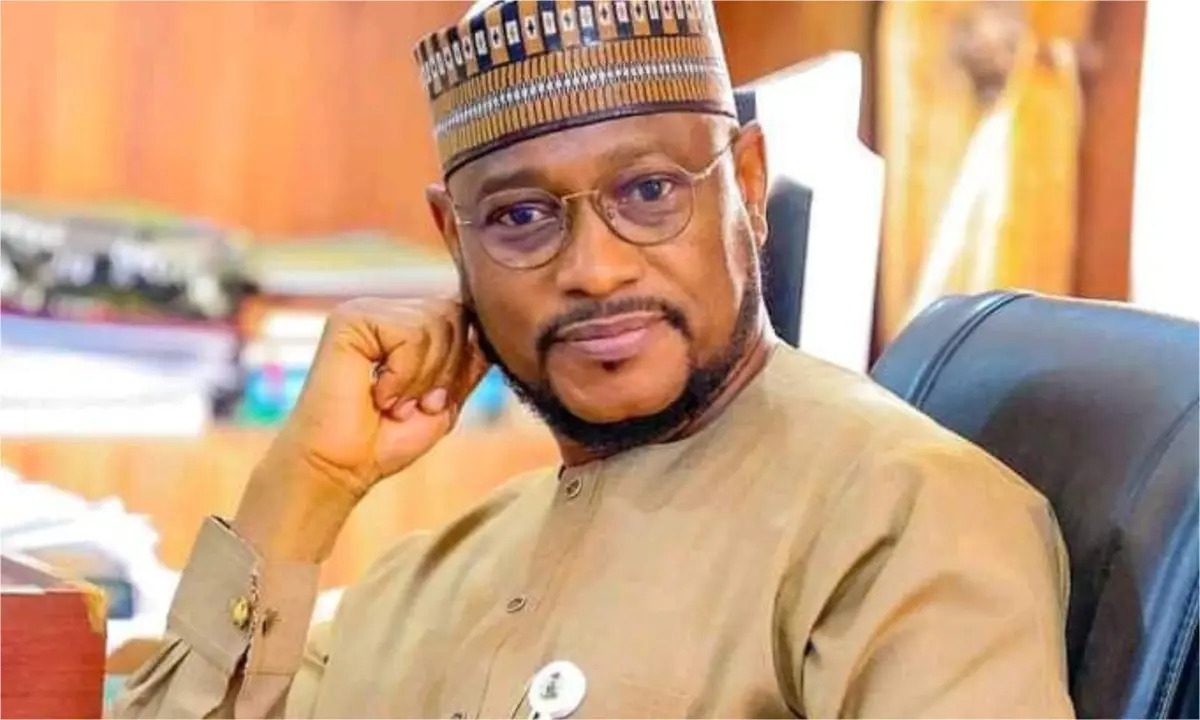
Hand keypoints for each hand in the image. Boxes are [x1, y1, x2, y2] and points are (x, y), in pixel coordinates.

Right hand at [234, 297, 489, 560]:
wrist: (342, 467)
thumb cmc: (388, 438)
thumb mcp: (447, 397)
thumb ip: (470, 361)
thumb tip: (497, 327)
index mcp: (409, 323)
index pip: (466, 316)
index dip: (463, 362)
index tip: (434, 402)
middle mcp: (389, 310)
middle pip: (456, 315)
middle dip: (446, 372)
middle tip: (413, 405)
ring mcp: (368, 311)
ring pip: (437, 323)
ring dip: (423, 378)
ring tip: (394, 402)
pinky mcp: (349, 319)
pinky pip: (409, 335)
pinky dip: (402, 377)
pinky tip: (377, 395)